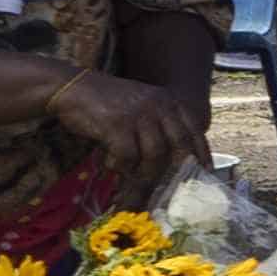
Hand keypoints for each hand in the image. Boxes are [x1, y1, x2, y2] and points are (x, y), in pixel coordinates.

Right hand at [52, 68, 207, 180]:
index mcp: (168, 100)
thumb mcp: (142, 105)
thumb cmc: (108, 103)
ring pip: (154, 155)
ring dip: (144, 173)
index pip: (194, 128)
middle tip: (170, 188)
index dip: (201, 151)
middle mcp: (158, 105)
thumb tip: (176, 161)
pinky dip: (120, 166)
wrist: (71, 87)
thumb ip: (160, 125)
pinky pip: (127, 156)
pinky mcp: (117, 124)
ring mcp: (138, 114)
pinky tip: (109, 165)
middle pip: (179, 144)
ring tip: (131, 178)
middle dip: (177, 169)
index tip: (205, 171)